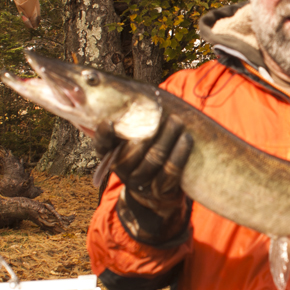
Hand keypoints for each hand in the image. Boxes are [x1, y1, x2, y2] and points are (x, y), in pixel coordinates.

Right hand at [94, 113, 192, 243]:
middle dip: (149, 129)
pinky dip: (180, 153)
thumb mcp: (130, 143)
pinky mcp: (160, 191)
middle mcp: (123, 171)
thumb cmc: (143, 156)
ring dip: (168, 137)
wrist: (154, 196)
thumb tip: (131, 93)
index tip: (109, 122)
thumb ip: (129, 124)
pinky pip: (171, 171)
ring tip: (177, 121)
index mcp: (111, 156)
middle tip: (161, 112)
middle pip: (134, 150)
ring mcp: (141, 183)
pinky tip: (187, 138)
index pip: (102, 146)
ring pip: (154, 159)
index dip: (104, 136)